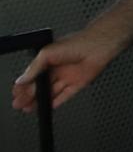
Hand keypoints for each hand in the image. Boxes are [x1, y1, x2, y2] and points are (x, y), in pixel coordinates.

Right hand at [10, 23, 127, 112]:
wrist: (98, 46)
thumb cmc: (76, 43)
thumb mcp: (47, 53)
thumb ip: (34, 67)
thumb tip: (22, 79)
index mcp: (48, 60)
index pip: (32, 75)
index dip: (24, 85)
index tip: (16, 93)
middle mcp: (58, 68)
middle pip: (40, 86)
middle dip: (28, 95)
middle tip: (19, 103)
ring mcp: (68, 76)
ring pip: (51, 92)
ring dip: (40, 100)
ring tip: (29, 108)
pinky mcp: (78, 83)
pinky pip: (66, 95)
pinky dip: (57, 101)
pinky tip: (48, 106)